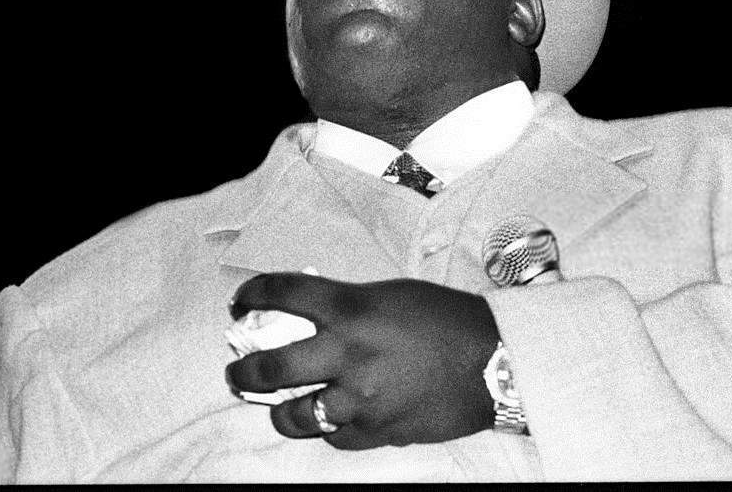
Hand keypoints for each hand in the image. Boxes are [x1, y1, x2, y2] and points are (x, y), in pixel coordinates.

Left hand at [225, 273, 499, 449]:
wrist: (494, 360)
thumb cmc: (446, 318)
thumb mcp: (391, 294)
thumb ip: (348, 305)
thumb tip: (311, 317)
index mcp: (351, 308)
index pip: (281, 294)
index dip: (252, 294)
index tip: (242, 299)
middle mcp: (347, 353)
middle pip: (269, 367)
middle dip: (243, 371)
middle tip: (237, 370)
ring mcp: (360, 398)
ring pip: (294, 416)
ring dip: (280, 410)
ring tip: (280, 405)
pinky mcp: (376, 432)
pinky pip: (334, 437)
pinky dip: (330, 427)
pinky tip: (334, 417)